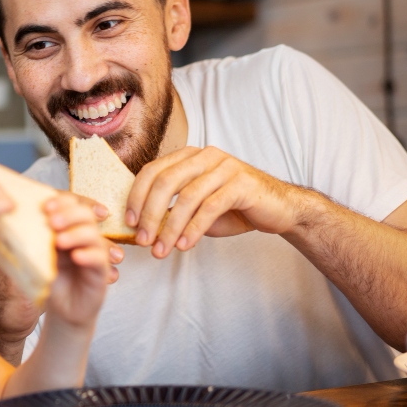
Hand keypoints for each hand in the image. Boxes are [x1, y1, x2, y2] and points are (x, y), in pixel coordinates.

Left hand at [0, 195, 121, 361]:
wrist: (63, 310)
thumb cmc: (50, 280)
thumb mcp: (37, 256)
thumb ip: (29, 239)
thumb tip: (4, 219)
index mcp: (69, 228)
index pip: (71, 205)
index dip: (61, 202)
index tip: (45, 206)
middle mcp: (84, 237)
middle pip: (85, 215)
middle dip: (69, 214)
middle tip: (52, 221)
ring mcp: (94, 253)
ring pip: (93, 235)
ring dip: (76, 234)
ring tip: (59, 241)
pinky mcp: (101, 273)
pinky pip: (100, 259)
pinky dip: (89, 255)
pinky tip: (76, 257)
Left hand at [125, 146, 308, 257]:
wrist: (277, 209)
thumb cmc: (233, 208)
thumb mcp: (196, 208)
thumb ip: (171, 211)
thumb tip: (139, 229)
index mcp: (188, 157)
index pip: (152, 171)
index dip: (136, 196)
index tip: (129, 222)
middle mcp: (204, 156)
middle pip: (165, 182)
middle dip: (150, 214)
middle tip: (143, 240)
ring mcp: (224, 167)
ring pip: (187, 197)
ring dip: (170, 227)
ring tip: (161, 250)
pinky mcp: (241, 183)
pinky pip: (210, 207)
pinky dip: (193, 229)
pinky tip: (184, 245)